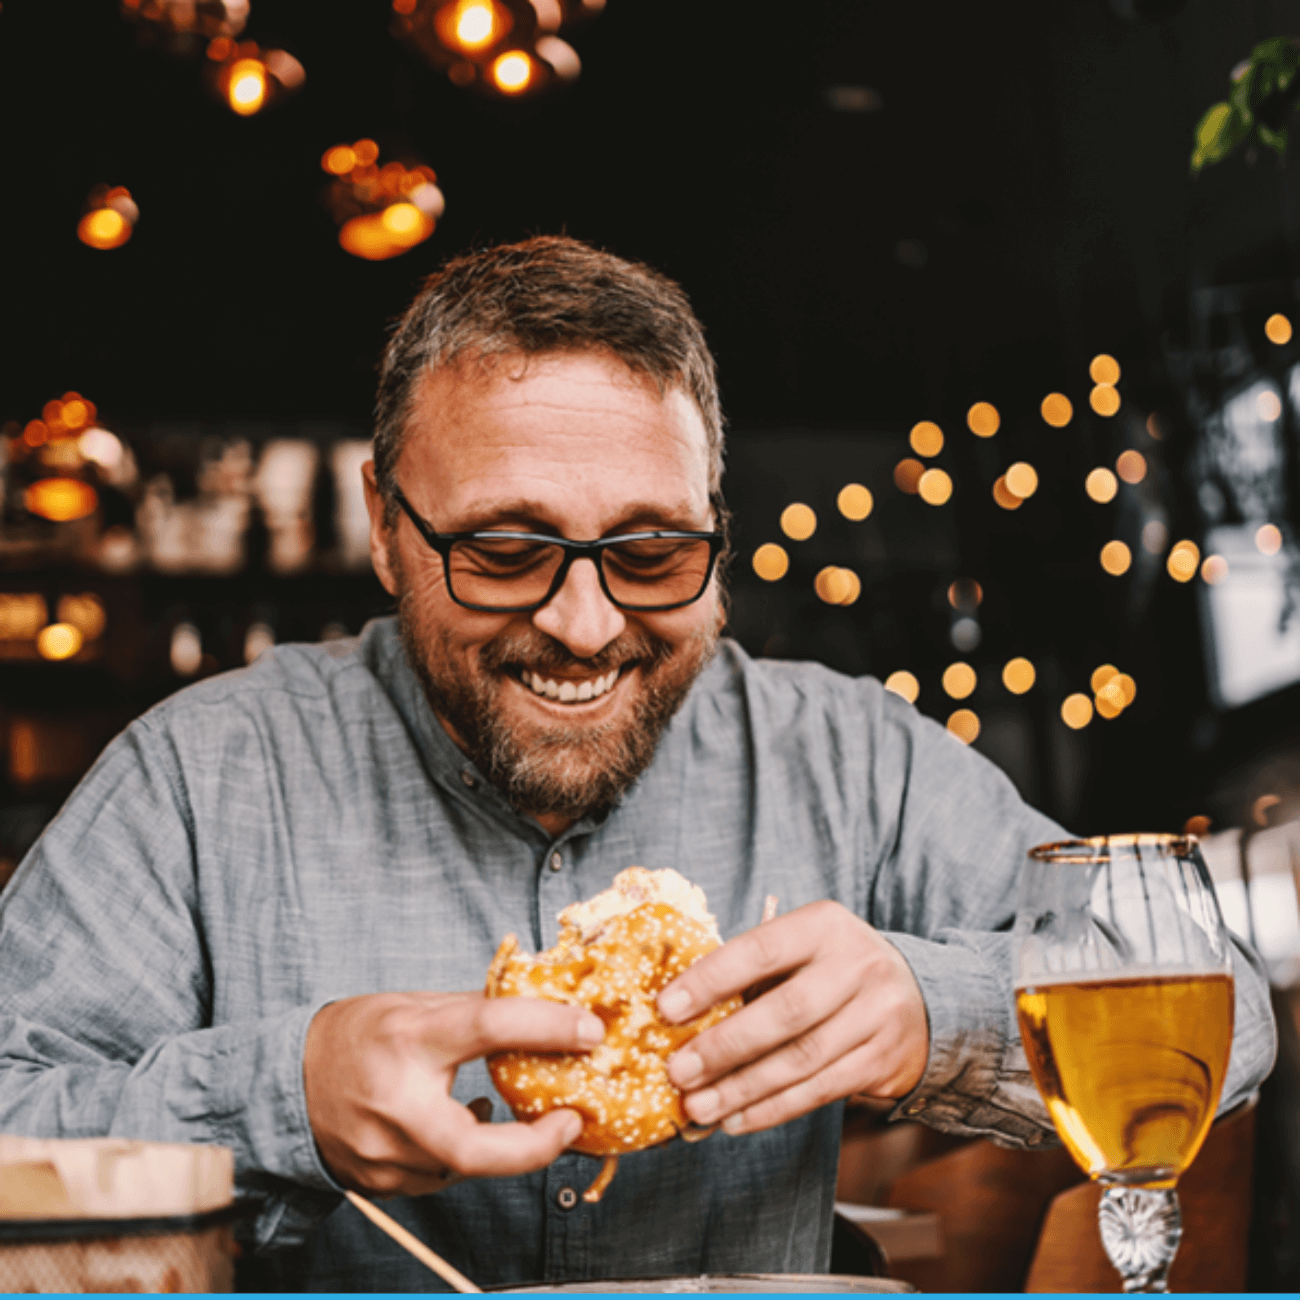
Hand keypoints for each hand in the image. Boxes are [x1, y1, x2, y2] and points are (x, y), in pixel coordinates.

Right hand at [304, 991, 603, 1196]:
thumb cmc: (357, 1033)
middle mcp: (394, 1103)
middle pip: (474, 1148)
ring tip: (527, 1117)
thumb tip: (545, 1012)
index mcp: (409, 1040)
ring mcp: (383, 1153)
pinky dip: (465, 1154)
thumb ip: (475, 1013)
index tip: (590, 1031)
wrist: (283, 1082)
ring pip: (463, 1164)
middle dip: (534, 1147)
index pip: (489, 1027)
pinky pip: (441, 1176)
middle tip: (573, 1123)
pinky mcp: (380, 1183)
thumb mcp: (415, 1005)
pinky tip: (470, 1125)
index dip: (548, 1026)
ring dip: (502, 1145)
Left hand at [658, 900, 927, 1135]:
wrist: (919, 997)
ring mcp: (877, 1014)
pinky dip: (773, 1109)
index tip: (666, 1009)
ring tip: (698, 1107)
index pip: (762, 949)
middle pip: (785, 1013)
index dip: (711, 980)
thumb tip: (677, 1018)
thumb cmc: (831, 970)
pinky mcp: (884, 1060)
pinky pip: (821, 1091)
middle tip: (678, 1072)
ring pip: (802, 1060)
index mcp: (824, 925)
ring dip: (743, 1089)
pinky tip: (736, 1119)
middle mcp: (857, 965)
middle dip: (724, 1046)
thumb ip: (751, 975)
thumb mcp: (802, 950)